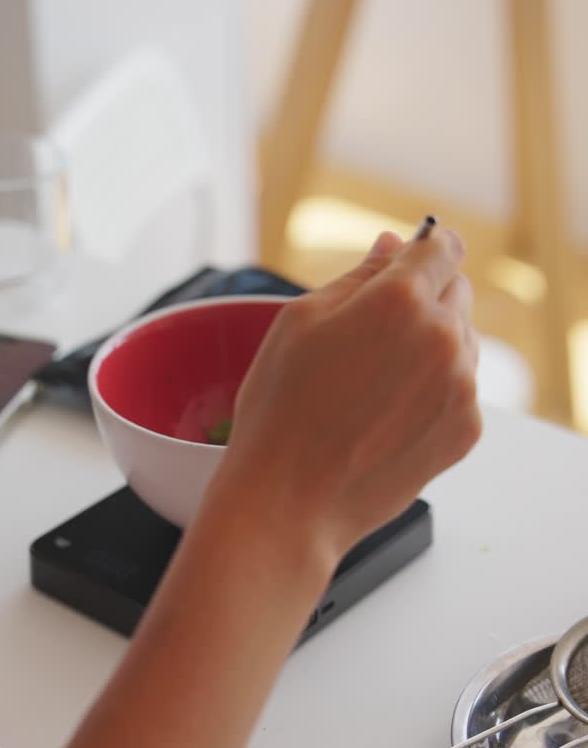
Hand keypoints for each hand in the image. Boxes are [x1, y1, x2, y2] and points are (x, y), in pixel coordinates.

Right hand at [222, 229, 480, 563]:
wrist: (289, 502)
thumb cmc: (281, 412)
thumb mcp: (300, 321)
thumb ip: (359, 275)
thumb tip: (393, 245)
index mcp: (401, 299)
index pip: (443, 246)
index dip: (424, 248)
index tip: (412, 259)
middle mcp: (443, 338)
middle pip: (456, 291)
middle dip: (422, 300)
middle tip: (370, 337)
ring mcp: (462, 387)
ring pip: (461, 342)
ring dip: (429, 348)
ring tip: (372, 384)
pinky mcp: (466, 429)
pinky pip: (460, 390)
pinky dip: (433, 393)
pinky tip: (385, 415)